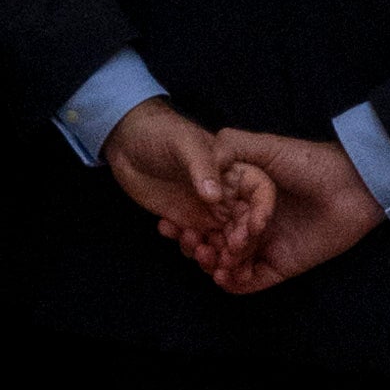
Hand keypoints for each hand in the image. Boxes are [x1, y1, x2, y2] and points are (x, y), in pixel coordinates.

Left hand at [103, 98, 276, 287]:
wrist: (127, 143)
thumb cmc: (161, 133)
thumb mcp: (184, 144)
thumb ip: (203, 168)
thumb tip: (215, 197)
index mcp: (235, 170)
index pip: (260, 192)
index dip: (261, 212)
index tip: (252, 231)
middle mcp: (226, 194)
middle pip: (245, 225)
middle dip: (239, 244)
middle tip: (225, 257)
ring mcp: (207, 210)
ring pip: (222, 240)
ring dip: (215, 253)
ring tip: (196, 250)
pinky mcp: (187, 222)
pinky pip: (197, 243)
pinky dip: (190, 247)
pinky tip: (172, 232)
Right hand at [192, 127, 383, 293]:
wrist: (351, 186)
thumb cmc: (308, 162)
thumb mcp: (265, 147)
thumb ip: (230, 148)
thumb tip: (198, 163)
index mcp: (245, 198)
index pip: (208, 215)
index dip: (188, 220)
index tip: (170, 224)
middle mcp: (252, 223)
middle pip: (214, 241)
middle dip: (196, 244)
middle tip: (187, 242)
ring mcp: (266, 246)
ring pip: (228, 263)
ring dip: (212, 264)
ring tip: (206, 257)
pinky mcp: (281, 267)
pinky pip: (250, 282)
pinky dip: (233, 282)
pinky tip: (222, 273)